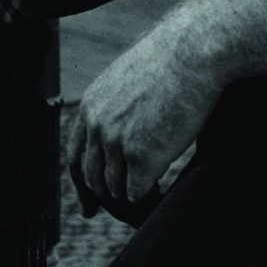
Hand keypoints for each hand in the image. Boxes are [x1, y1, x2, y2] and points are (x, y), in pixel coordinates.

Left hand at [67, 2, 222, 216]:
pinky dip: (147, 203)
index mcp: (90, 107)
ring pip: (115, 191)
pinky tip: (161, 198)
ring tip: (150, 201)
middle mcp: (96, 126)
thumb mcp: (129, 82)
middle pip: (92, 180)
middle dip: (107, 201)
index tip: (89, 207)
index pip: (75, 157)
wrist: (191, 53)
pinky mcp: (142, 156)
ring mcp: (116, 142)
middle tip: (126, 213)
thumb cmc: (171, 64)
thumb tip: (118, 138)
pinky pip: (137, 195)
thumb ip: (116, 109)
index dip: (82, 186)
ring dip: (131, 202)